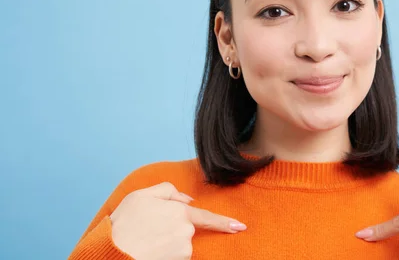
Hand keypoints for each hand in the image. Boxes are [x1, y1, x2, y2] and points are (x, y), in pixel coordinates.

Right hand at [110, 182, 246, 259]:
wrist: (113, 252)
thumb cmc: (123, 224)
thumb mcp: (141, 196)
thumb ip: (167, 191)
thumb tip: (187, 199)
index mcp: (179, 211)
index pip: (207, 217)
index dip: (225, 223)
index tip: (240, 227)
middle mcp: (186, 231)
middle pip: (185, 232)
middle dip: (171, 232)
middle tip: (147, 233)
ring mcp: (183, 250)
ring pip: (179, 247)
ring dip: (166, 246)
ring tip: (146, 243)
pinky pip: (175, 257)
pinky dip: (165, 255)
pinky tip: (150, 253)